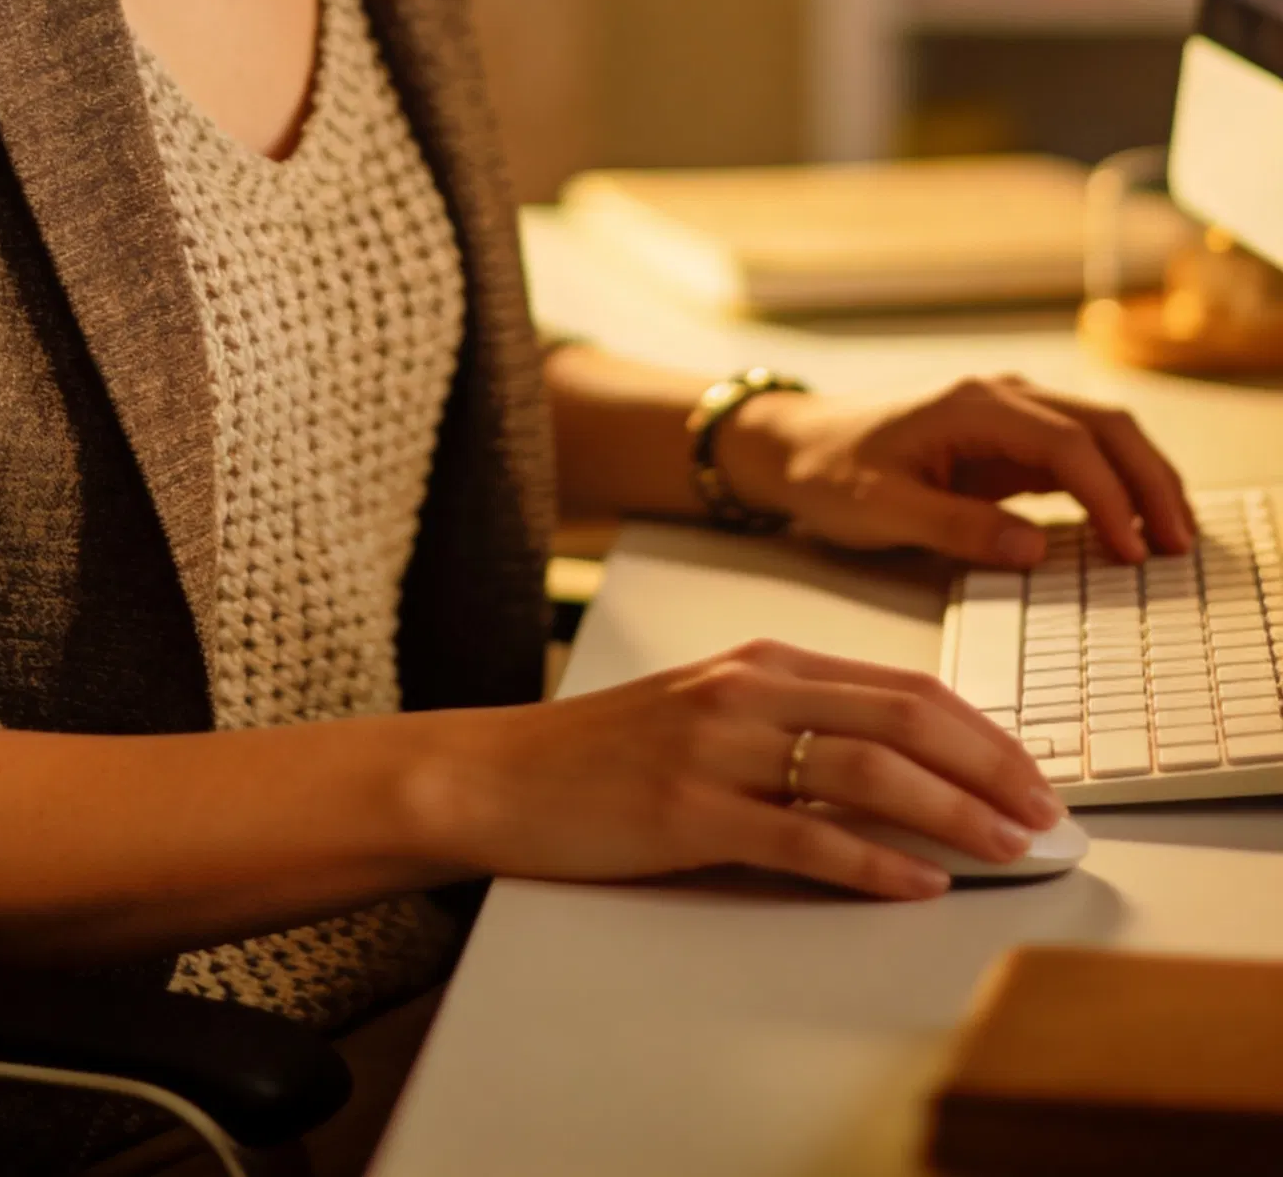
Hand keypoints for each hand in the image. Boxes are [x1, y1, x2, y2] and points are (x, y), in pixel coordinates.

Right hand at [424, 638, 1063, 902]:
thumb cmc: (605, 752)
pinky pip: (801, 835)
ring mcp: (717, 748)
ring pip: (866, 768)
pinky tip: (917, 883)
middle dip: (990, 765)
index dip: (984, 730)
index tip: (1037, 772)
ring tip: (1007, 847)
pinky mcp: (688, 810)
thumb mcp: (710, 711)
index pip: (904, 685)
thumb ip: (794, 722)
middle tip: (1048, 813)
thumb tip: (901, 768)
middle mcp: (749, 690)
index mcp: (763, 662)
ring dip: (952, 812)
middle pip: (903, 716)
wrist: (498, 774)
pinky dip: (871, 859)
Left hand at [727, 374, 1195, 565]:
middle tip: (1179, 544)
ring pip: (1099, 434)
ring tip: (1172, 538)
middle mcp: (999, 399)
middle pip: (1103, 426)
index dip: (1110, 497)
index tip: (1131, 551)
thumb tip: (1033, 548)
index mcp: (973, 406)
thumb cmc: (827, 471)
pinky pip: (1077, 456)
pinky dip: (1113, 485)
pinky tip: (1131, 526)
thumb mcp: (880, 508)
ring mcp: (1006, 418)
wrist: (789, 445)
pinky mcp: (1005, 444)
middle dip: (1150, 481)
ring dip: (1141, 479)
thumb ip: (956, 527)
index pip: (1068, 445)